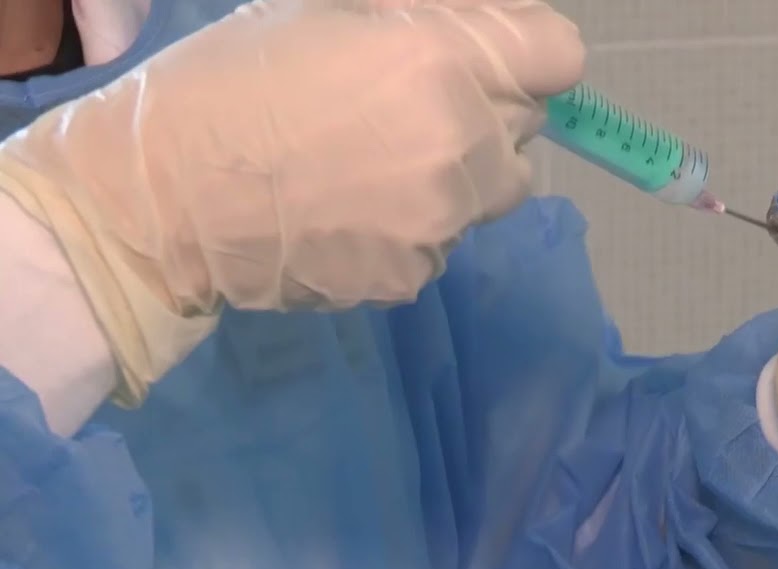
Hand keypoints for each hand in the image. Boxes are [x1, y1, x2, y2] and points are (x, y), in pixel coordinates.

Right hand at [0, 0, 583, 403]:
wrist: (158, 198)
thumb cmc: (229, 83)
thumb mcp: (328, 13)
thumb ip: (428, 18)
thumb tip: (490, 22)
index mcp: (440, 59)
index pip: (559, 57)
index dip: (529, 53)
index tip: (495, 61)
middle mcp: (461, 142)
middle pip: (529, 127)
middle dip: (489, 114)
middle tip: (412, 111)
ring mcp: (442, 218)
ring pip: (496, 191)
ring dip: (463, 174)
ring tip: (379, 166)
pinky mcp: (416, 275)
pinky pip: (447, 240)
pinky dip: (418, 227)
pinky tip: (353, 214)